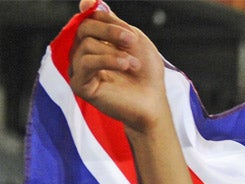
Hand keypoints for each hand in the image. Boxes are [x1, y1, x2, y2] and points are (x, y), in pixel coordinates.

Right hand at [69, 0, 168, 132]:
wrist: (153, 103)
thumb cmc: (147, 74)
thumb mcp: (134, 40)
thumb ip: (112, 21)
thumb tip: (86, 2)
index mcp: (95, 41)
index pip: (88, 19)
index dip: (103, 18)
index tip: (125, 30)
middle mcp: (83, 53)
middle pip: (84, 28)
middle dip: (110, 31)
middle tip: (132, 41)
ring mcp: (80, 69)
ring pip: (86, 45)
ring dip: (114, 51)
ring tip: (134, 64)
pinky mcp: (81, 85)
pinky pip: (86, 63)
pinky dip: (107, 60)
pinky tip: (125, 66)